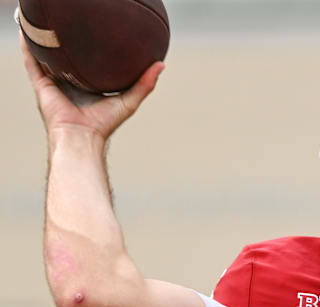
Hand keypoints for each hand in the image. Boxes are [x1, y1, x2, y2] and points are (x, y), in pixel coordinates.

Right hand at [19, 31, 163, 140]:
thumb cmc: (104, 124)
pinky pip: (32, 63)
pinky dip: (28, 49)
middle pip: (68, 61)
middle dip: (69, 45)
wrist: (81, 136)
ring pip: (48, 59)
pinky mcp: (42, 86)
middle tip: (72, 26)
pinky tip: (26, 34)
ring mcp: (55, 84)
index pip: (90, 65)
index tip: (98, 36)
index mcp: (89, 87)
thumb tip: (161, 64)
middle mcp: (71, 84)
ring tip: (47, 27)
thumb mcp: (130, 100)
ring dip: (46, 44)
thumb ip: (145, 83)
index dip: (93, 52)